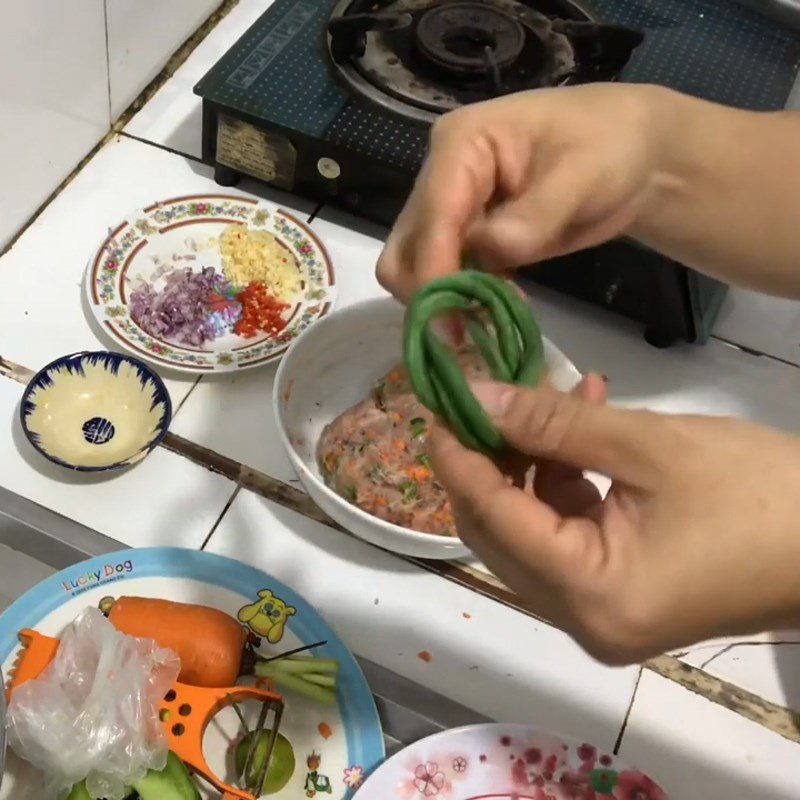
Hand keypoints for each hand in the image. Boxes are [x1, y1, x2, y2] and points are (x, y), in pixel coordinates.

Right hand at [377, 83, 672, 300]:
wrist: (635, 155)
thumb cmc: (613, 147)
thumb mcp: (586, 173)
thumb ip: (537, 213)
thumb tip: (492, 249)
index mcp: (461, 143)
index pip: (433, 217)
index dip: (435, 273)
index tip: (452, 325)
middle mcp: (441, 176)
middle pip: (404, 248)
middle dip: (426, 295)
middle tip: (464, 334)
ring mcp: (451, 210)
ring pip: (416, 269)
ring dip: (442, 303)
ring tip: (485, 326)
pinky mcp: (466, 239)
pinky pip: (445, 279)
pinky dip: (460, 303)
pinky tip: (495, 316)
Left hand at [429, 380, 799, 663]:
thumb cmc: (762, 492)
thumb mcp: (650, 446)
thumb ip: (554, 423)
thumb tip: (476, 397)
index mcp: (591, 595)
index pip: (494, 520)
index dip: (458, 458)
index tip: (435, 403)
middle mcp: (583, 620)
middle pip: (500, 534)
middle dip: (489, 461)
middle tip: (487, 394)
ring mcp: (602, 615)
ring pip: (529, 532)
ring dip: (530, 464)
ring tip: (550, 397)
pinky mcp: (620, 597)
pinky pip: (567, 537)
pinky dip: (564, 483)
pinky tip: (583, 426)